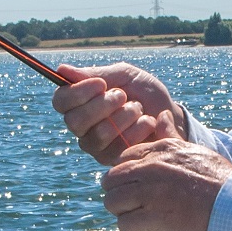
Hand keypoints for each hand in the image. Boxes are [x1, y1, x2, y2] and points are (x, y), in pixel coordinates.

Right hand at [52, 62, 183, 164]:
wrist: (171, 113)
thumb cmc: (145, 93)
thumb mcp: (124, 76)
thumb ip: (97, 74)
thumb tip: (62, 70)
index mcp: (80, 103)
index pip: (60, 101)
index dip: (77, 92)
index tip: (101, 84)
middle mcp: (82, 128)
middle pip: (74, 121)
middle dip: (102, 105)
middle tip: (123, 95)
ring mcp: (96, 146)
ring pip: (97, 135)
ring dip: (124, 115)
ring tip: (139, 108)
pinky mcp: (114, 161)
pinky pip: (117, 148)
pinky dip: (137, 129)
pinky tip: (148, 123)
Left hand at [99, 138, 231, 230]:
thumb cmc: (217, 179)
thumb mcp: (192, 149)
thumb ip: (169, 135)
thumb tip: (161, 114)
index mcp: (159, 149)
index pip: (122, 158)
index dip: (127, 174)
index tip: (139, 185)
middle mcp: (151, 168)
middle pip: (111, 180)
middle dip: (119, 193)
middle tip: (135, 204)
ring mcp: (150, 192)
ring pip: (112, 202)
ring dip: (123, 212)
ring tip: (141, 216)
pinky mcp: (153, 216)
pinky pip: (124, 224)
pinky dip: (132, 230)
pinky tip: (147, 229)